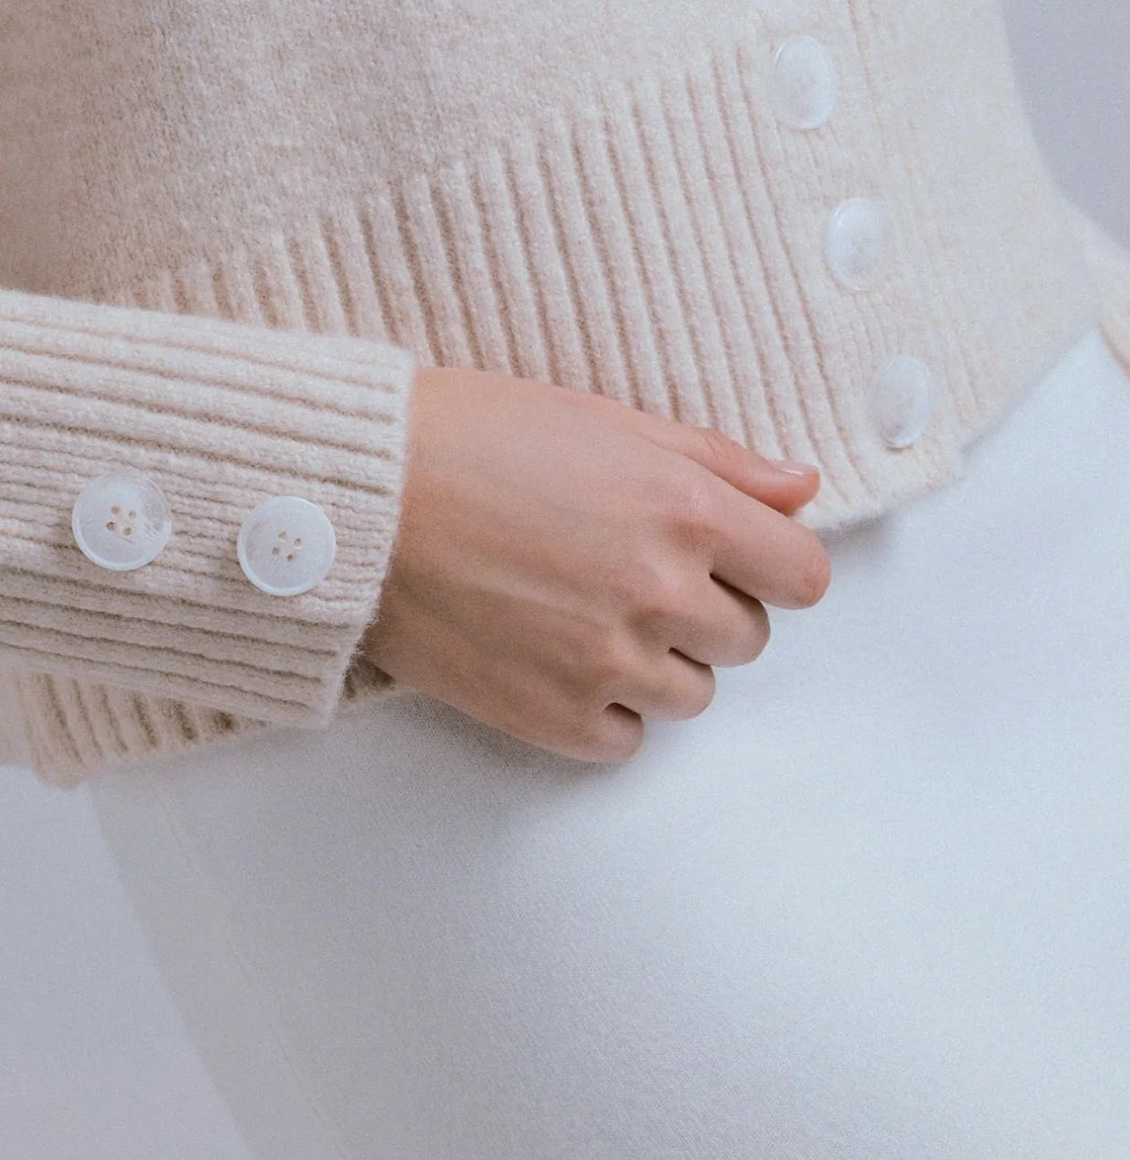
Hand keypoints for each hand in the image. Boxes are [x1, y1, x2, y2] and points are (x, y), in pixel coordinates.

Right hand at [360, 364, 831, 762]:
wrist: (354, 499)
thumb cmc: (470, 438)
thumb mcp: (605, 420)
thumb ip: (717, 461)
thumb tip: (801, 490)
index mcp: (687, 509)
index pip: (804, 576)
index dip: (772, 566)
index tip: (736, 561)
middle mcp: (661, 592)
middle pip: (748, 638)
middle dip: (706, 608)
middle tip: (630, 573)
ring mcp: (607, 661)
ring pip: (693, 694)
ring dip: (659, 661)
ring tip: (585, 614)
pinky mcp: (551, 715)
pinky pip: (626, 739)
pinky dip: (606, 709)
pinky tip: (558, 658)